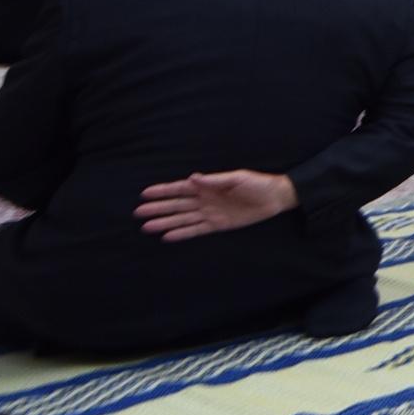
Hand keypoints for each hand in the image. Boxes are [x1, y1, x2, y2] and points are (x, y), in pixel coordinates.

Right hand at [136, 170, 297, 241]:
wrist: (275, 197)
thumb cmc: (256, 183)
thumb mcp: (237, 178)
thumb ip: (214, 180)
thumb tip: (193, 178)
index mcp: (207, 186)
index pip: (180, 189)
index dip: (163, 191)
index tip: (144, 194)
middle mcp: (205, 200)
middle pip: (177, 205)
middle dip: (158, 208)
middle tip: (138, 213)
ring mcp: (210, 213)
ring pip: (183, 219)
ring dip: (165, 223)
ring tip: (147, 227)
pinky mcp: (217, 225)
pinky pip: (196, 230)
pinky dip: (182, 233)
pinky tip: (167, 236)